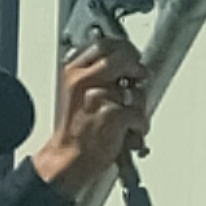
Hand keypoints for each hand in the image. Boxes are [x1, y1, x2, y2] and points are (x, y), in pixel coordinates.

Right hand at [34, 38, 148, 197]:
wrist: (66, 160)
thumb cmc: (73, 131)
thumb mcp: (75, 93)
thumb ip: (96, 75)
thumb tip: (124, 63)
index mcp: (72, 72)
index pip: (104, 44)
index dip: (124, 49)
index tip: (132, 56)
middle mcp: (84, 80)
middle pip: (124, 58)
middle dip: (136, 67)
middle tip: (139, 77)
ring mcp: (99, 97)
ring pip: (136, 90)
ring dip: (138, 106)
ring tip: (126, 118)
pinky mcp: (113, 115)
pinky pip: (139, 114)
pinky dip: (138, 127)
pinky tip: (127, 134)